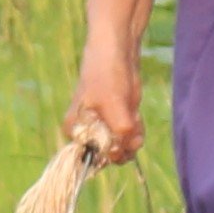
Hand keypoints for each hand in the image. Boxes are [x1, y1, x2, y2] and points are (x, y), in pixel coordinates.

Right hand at [69, 47, 145, 164]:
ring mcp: (104, 131)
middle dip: (126, 145)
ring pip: (124, 150)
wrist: (118, 55)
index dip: (111, 151)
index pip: (93, 158)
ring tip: (133, 115)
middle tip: (131, 123)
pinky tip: (135, 114)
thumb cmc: (107, 75)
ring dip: (134, 137)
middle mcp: (88, 135)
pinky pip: (131, 140)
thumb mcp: (113, 104)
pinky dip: (138, 130)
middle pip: (110, 157)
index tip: (119, 134)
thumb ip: (118, 131)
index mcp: (76, 132)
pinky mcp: (119, 125)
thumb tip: (121, 153)